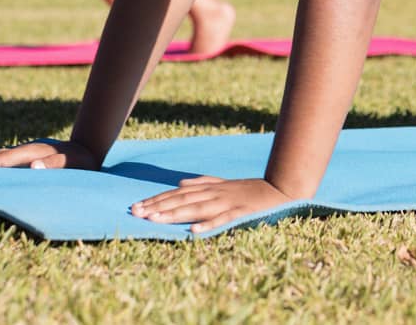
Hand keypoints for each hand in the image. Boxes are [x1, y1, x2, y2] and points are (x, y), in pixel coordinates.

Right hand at [0, 138, 98, 169]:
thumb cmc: (82, 160)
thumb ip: (54, 165)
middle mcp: (27, 149)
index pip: (4, 160)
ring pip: (1, 156)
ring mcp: (28, 151)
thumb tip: (33, 167)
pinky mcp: (31, 154)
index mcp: (33, 152)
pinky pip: (8, 158)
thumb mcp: (71, 164)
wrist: (91, 145)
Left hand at [130, 176, 294, 232]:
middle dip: (158, 207)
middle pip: (181, 201)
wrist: (279, 189)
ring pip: (196, 209)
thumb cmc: (249, 190)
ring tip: (155, 220)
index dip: (156, 200)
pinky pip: (222, 220)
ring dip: (175, 214)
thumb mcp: (223, 184)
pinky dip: (208, 225)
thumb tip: (180, 183)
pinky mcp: (240, 213)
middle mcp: (214, 194)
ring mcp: (227, 203)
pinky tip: (194, 232)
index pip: (177, 194)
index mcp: (209, 188)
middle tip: (136, 213)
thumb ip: (202, 183)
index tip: (136, 207)